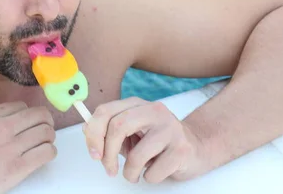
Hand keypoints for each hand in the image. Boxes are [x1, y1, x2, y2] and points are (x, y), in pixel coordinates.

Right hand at [0, 102, 56, 193]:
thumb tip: (13, 120)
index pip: (22, 106)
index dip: (29, 115)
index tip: (31, 123)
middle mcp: (2, 127)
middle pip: (39, 115)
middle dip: (45, 122)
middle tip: (45, 130)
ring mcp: (11, 147)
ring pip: (46, 132)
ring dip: (49, 137)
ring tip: (44, 144)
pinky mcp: (17, 168)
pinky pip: (46, 152)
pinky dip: (49, 152)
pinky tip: (44, 155)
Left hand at [83, 97, 203, 183]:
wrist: (195, 148)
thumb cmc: (156, 142)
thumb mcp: (131, 132)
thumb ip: (109, 130)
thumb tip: (87, 130)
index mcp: (136, 104)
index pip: (106, 111)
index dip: (94, 134)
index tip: (94, 154)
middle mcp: (154, 110)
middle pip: (118, 127)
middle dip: (108, 154)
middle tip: (109, 169)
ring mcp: (170, 128)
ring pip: (136, 155)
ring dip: (130, 173)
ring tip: (134, 174)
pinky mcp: (182, 148)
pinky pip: (154, 171)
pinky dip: (149, 178)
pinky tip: (157, 170)